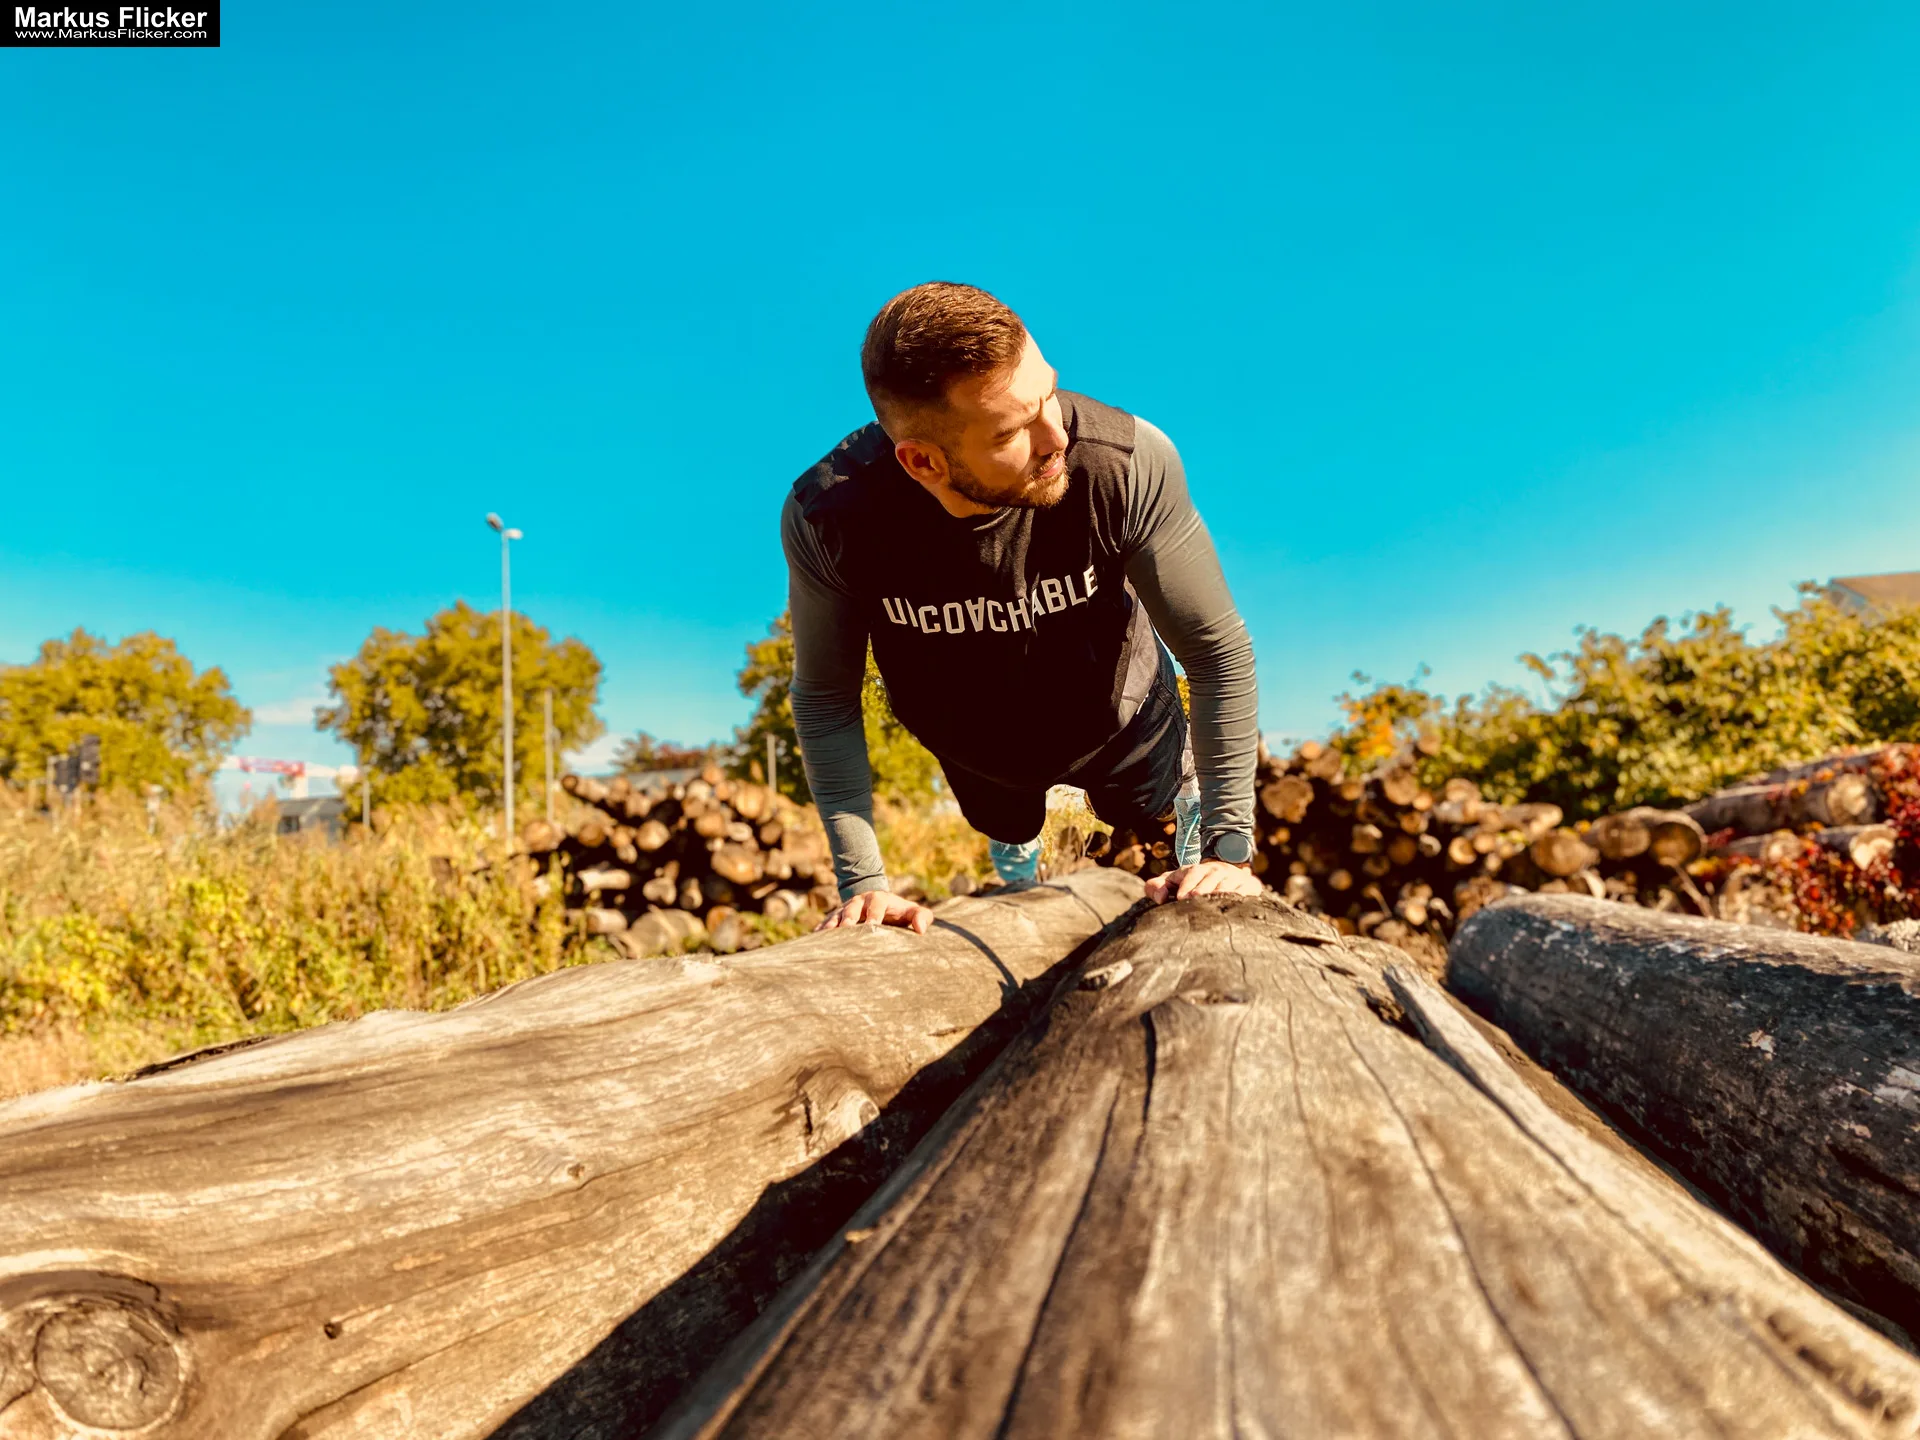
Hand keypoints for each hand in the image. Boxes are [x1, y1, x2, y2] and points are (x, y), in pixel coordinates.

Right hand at [815, 890, 934, 933]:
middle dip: (848, 918)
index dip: (874, 914)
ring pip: (836, 915)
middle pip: (852, 908)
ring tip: (824, 936)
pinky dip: (820, 931)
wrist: (879, 901)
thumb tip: (921, 930)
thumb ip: (922, 917)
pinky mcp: (837, 918)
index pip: (877, 905)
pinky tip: (813, 941)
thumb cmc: (900, 912)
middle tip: (845, 930)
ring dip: (831, 925)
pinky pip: (827, 923)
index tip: (872, 926)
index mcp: (879, 899)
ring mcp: (846, 909)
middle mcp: (860, 902)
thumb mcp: (913, 911)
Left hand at [1145, 860, 1263, 904]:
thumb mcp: (1172, 883)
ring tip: (1213, 902)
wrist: (1226, 878)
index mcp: (1197, 869)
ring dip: (1220, 892)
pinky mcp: (1248, 886)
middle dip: (1202, 888)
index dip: (1186, 884)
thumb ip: (1157, 886)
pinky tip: (1234, 905)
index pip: (1191, 873)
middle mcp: (1216, 870)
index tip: (1180, 897)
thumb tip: (1159, 897)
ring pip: (1227, 883)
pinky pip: (1246, 890)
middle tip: (1195, 898)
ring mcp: (1233, 877)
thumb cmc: (1191, 886)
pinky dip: (1240, 896)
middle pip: (1210, 877)